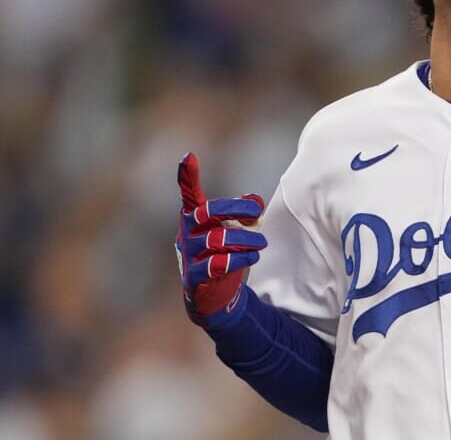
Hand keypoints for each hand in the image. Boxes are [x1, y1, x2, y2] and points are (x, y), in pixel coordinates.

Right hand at [175, 152, 266, 328]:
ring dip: (245, 239)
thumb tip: (255, 199)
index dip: (187, 176)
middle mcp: (187, 234)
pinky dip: (239, 258)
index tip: (188, 156)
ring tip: (261, 244)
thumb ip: (245, 212)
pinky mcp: (194, 277)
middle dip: (234, 208)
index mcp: (195, 219)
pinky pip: (216, 264)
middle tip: (257, 212)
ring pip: (216, 239)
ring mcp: (188, 256)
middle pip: (205, 211)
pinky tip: (252, 257)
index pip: (189, 194)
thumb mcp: (235, 231)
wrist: (213, 296)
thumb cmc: (224, 255)